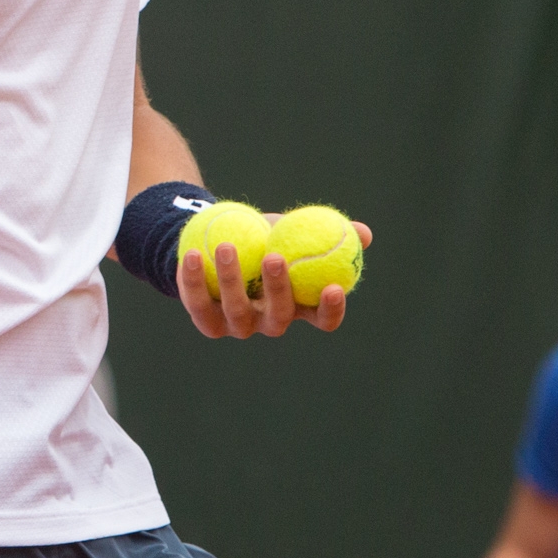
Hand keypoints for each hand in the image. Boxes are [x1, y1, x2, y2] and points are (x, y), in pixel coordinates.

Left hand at [179, 220, 371, 338]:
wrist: (215, 242)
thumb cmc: (263, 238)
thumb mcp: (293, 231)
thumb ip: (324, 232)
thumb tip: (363, 233)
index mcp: (298, 307)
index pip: (322, 319)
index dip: (330, 310)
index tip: (334, 287)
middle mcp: (270, 322)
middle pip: (279, 316)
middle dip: (279, 289)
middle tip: (275, 257)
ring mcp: (238, 326)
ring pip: (237, 310)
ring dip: (232, 279)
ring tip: (227, 246)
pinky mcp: (207, 322)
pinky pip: (199, 303)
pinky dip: (195, 280)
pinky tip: (193, 255)